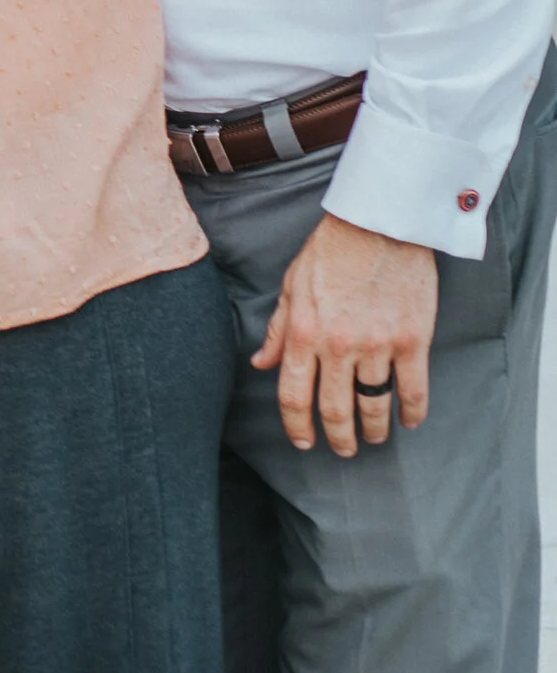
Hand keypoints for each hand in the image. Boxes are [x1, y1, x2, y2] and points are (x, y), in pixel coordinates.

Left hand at [251, 210, 436, 454]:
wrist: (381, 223)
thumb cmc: (332, 250)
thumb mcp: (292, 286)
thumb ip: (278, 329)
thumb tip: (260, 363)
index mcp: (304, 333)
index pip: (294, 397)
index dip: (297, 427)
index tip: (304, 442)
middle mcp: (338, 346)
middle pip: (334, 410)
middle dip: (337, 438)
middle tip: (342, 449)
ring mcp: (378, 345)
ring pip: (373, 405)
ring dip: (372, 430)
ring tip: (373, 439)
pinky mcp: (413, 340)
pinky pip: (413, 390)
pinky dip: (412, 413)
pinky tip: (408, 422)